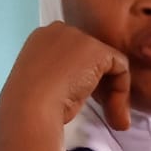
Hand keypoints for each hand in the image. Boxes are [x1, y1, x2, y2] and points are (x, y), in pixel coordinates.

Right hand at [0, 22, 131, 132]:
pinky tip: (113, 112)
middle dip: (98, 83)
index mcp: (40, 39)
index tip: (77, 102)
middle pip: (90, 55)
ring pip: (106, 63)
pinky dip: (121, 91)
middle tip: (99, 111)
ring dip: (112, 93)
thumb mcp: (40, 86)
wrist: (30, 107)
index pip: (70, 54)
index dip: (78, 78)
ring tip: (111, 120)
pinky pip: (120, 67)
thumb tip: (74, 90)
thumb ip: (56, 78)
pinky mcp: (97, 49)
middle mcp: (59, 30)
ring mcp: (79, 37)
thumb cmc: (29, 105)